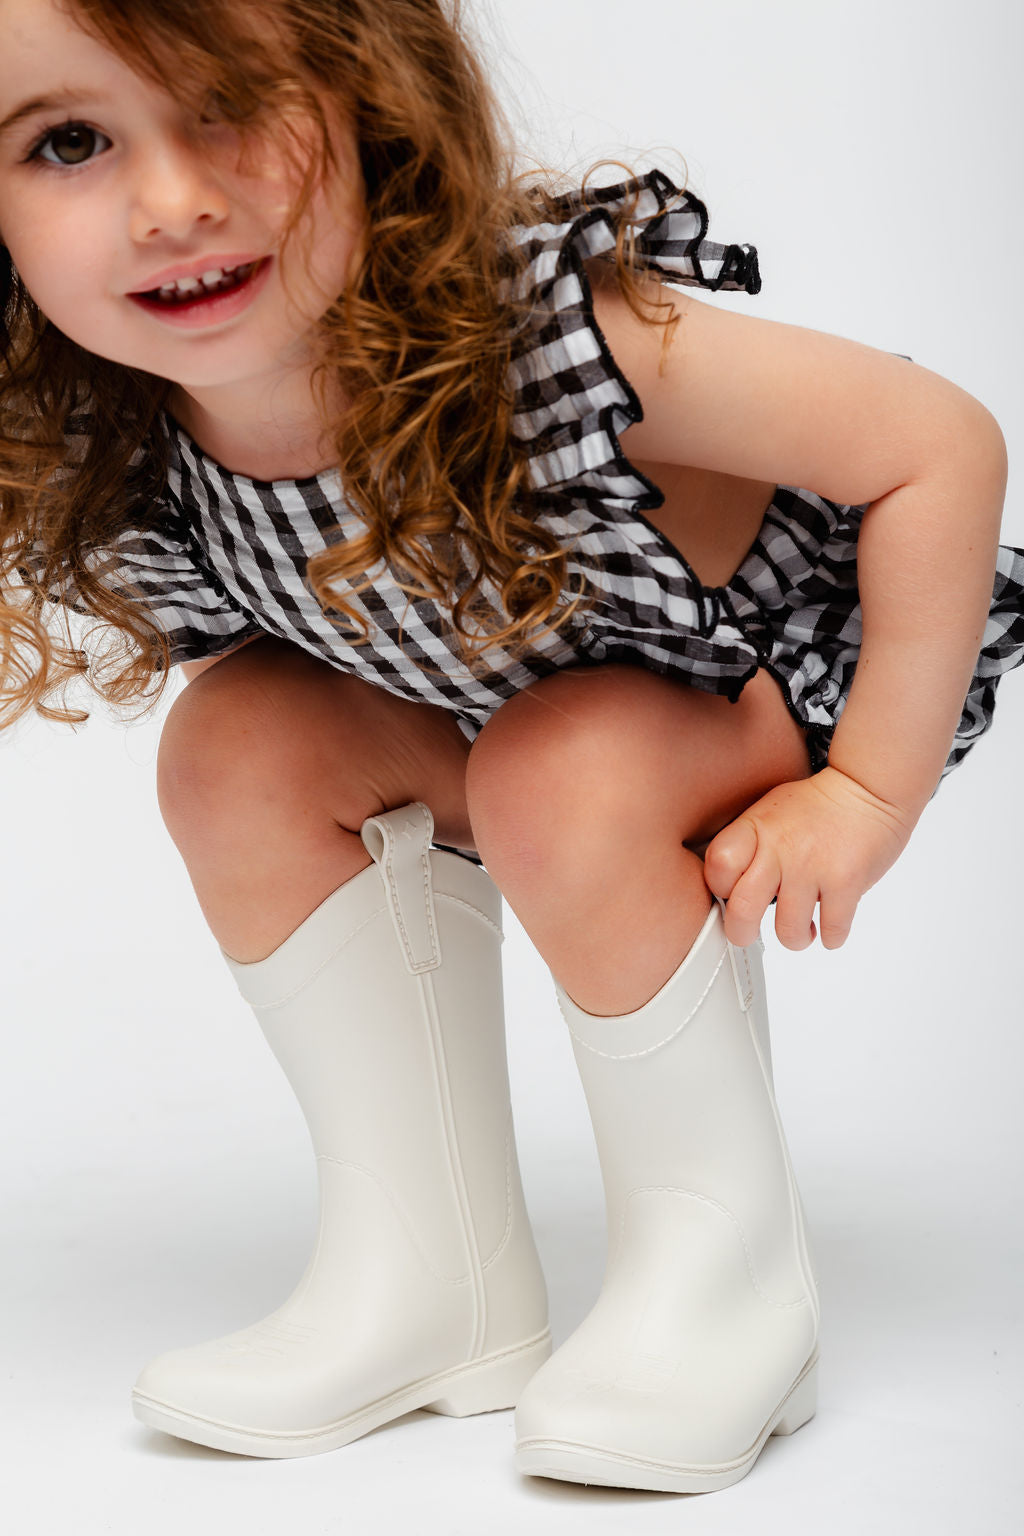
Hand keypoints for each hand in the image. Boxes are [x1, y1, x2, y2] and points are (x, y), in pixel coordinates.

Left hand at [701, 765, 915, 949]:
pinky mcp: (846, 881)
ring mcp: (813, 866)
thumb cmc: (815, 807)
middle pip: (742, 910)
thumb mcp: (768, 812)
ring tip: (801, 928)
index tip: (732, 892)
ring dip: (795, 938)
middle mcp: (780, 847)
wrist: (867, 789)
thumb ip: (746, 846)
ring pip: (788, 930)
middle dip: (743, 933)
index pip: (718, 867)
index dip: (721, 888)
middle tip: (750, 934)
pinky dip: (830, 936)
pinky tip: (829, 925)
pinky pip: (831, 931)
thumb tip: (727, 892)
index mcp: (755, 828)